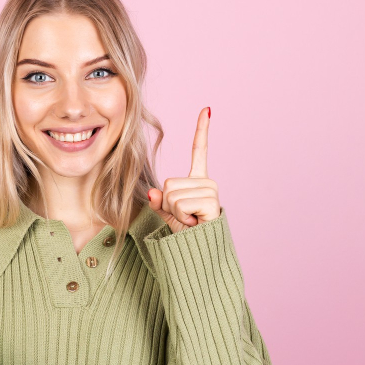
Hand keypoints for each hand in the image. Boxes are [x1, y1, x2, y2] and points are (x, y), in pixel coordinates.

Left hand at [148, 106, 220, 232]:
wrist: (198, 256)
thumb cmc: (183, 237)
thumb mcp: (166, 215)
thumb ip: (159, 201)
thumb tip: (153, 193)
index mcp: (198, 181)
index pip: (199, 151)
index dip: (202, 129)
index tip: (207, 108)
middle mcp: (207, 183)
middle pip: (169, 183)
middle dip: (168, 205)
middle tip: (184, 218)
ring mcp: (211, 192)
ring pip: (172, 195)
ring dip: (174, 213)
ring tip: (189, 222)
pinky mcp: (211, 203)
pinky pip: (180, 204)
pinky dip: (180, 218)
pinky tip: (194, 224)